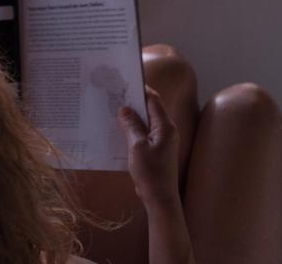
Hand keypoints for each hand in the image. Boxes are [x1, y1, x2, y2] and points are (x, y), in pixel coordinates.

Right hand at [118, 86, 179, 207]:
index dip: (140, 89)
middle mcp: (166, 130)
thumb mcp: (137, 146)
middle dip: (134, 100)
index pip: (153, 100)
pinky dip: (133, 127)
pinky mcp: (156, 148)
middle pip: (150, 108)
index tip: (125, 81)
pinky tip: (120, 128)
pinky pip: (144, 131)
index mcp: (165, 126)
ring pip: (146, 120)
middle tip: (116, 93)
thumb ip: (131, 125)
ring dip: (132, 115)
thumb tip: (124, 108)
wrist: (160, 199)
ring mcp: (162, 139)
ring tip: (114, 108)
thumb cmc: (150, 173)